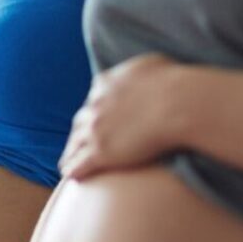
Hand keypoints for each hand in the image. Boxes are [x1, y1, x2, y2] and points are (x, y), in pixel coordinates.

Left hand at [59, 54, 189, 180]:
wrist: (176, 103)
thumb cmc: (173, 82)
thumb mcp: (150, 65)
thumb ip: (138, 71)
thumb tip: (141, 73)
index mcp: (104, 85)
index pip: (93, 100)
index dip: (93, 112)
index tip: (93, 121)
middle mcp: (95, 106)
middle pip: (80, 123)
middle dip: (77, 134)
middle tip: (75, 144)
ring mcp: (95, 130)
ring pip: (75, 144)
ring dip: (70, 154)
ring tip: (66, 163)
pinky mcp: (100, 151)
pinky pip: (80, 163)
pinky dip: (72, 170)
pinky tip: (69, 176)